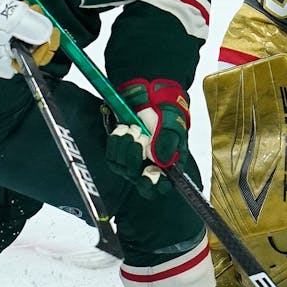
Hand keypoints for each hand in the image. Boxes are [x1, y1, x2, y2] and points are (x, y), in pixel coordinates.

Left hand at [105, 79, 189, 196]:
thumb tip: (160, 161)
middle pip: (136, 179)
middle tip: (142, 136)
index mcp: (169, 167)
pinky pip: (112, 157)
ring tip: (134, 128)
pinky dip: (116, 141)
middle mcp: (150, 168)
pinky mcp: (119, 154)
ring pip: (122, 168)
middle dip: (135, 157)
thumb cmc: (168, 115)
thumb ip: (168, 144)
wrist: (153, 98)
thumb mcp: (174, 127)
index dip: (153, 184)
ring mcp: (133, 162)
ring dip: (126, 146)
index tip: (150, 171)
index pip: (160, 187)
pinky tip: (123, 129)